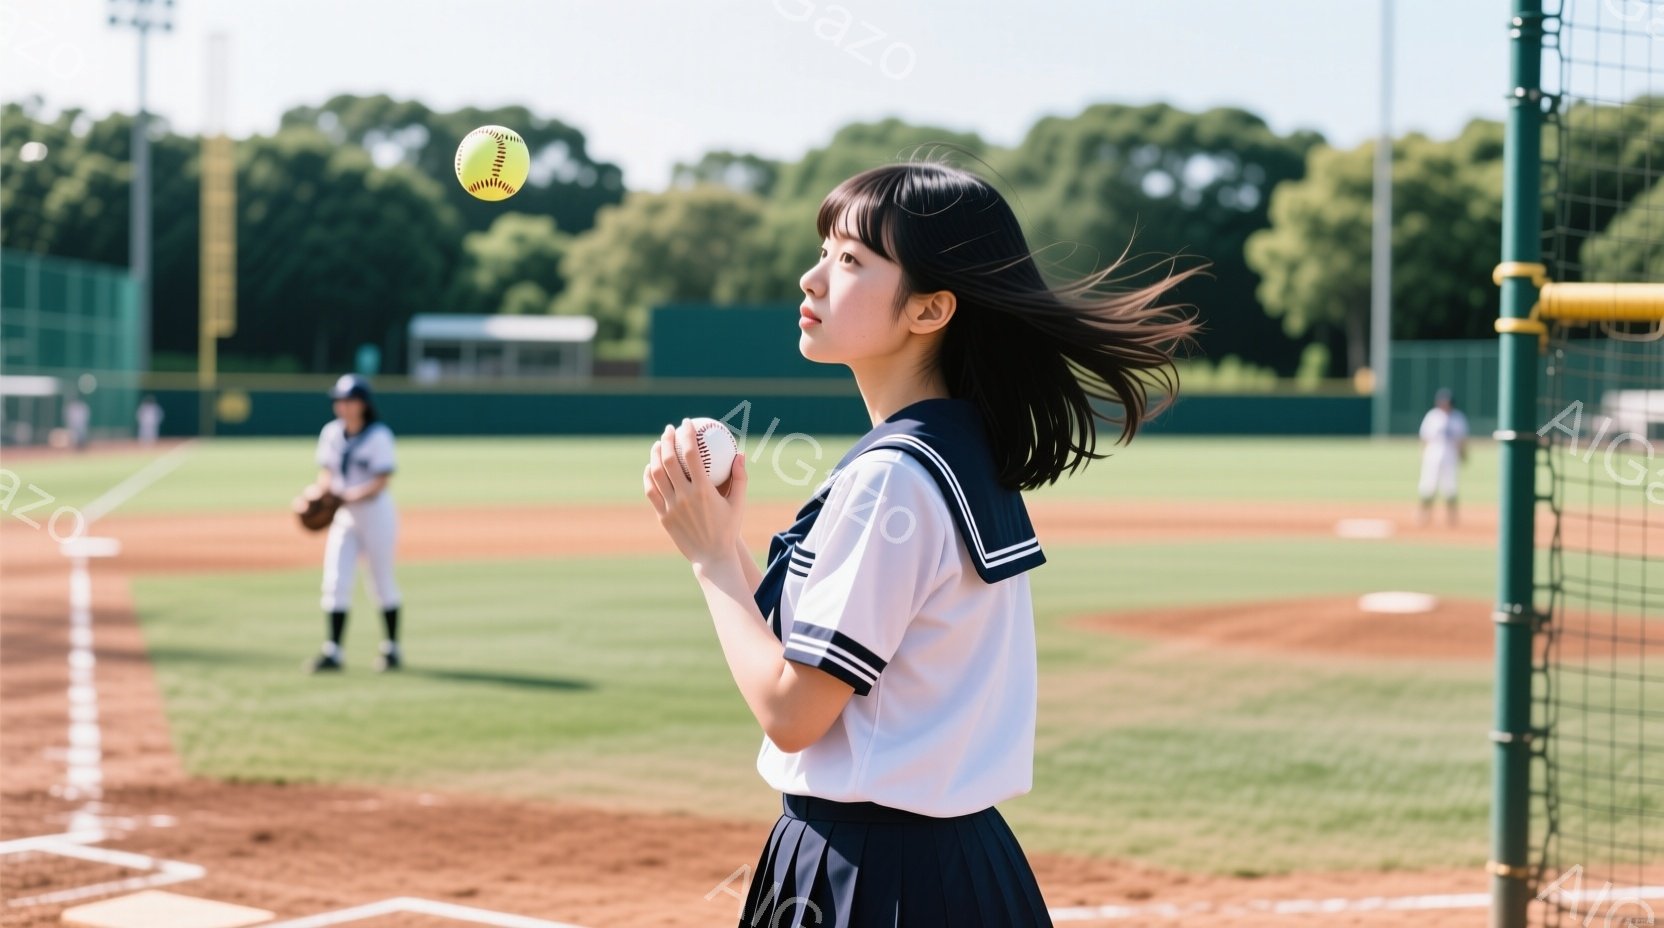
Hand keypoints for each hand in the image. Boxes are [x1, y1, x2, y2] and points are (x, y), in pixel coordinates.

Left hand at [643, 420, 749, 568]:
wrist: (712, 558)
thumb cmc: (728, 529)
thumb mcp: (738, 503)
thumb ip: (740, 477)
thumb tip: (739, 454)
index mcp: (703, 490)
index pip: (691, 454)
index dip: (687, 434)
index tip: (686, 423)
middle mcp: (684, 497)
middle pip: (669, 460)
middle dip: (667, 440)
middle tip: (669, 430)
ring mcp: (671, 507)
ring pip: (656, 474)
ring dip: (654, 455)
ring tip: (658, 444)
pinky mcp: (662, 516)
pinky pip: (651, 491)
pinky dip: (648, 476)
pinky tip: (651, 467)